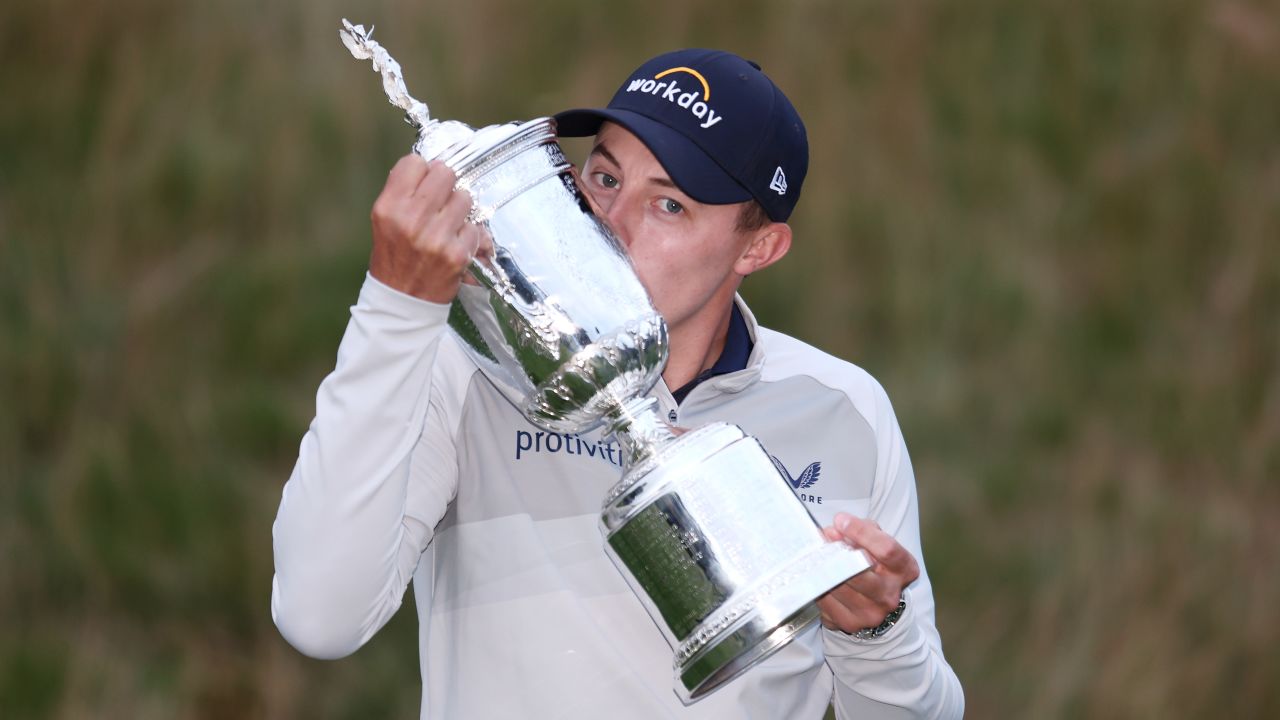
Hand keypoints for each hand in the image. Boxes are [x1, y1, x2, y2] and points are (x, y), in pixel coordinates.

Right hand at [368, 155, 488, 302]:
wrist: (402, 301)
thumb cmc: (395, 257)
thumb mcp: (385, 220)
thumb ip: (402, 192)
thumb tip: (430, 166)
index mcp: (389, 208)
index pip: (415, 162)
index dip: (423, 172)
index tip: (424, 183)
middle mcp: (411, 219)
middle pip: (445, 173)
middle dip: (445, 185)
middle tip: (440, 201)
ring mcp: (436, 237)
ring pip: (465, 197)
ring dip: (459, 208)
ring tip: (447, 224)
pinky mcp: (457, 254)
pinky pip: (475, 226)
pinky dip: (469, 234)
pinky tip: (455, 244)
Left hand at [816, 512, 919, 633]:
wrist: (876, 601)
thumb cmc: (876, 564)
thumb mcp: (878, 542)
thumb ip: (862, 531)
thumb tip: (835, 530)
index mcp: (904, 570)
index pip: (887, 550)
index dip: (861, 532)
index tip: (840, 520)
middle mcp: (889, 595)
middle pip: (859, 572)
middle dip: (835, 551)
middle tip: (821, 536)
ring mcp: (870, 613)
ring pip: (838, 586)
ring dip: (821, 566)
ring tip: (814, 550)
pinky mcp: (848, 622)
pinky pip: (825, 600)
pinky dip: (815, 583)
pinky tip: (812, 571)